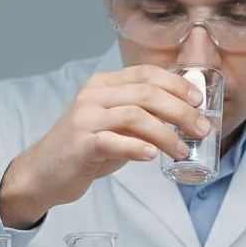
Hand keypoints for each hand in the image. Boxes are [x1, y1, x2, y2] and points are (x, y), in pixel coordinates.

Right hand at [0, 64, 210, 227]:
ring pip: (135, 116)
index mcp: (104, 85)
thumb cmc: (85, 149)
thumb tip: (184, 118)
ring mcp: (85, 118)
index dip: (177, 84)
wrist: (44, 173)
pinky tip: (152, 156)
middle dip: (180, 111)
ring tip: (182, 150)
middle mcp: (93, 95)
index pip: (146, 73)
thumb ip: (142, 117)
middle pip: (146, 93)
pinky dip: (137, 147)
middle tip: (201, 129)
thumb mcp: (115, 125)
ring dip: (166, 134)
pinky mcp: (80, 144)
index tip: (199, 101)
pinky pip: (113, 141)